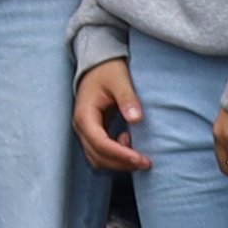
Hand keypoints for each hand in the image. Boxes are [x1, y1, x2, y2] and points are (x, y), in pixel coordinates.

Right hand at [75, 56, 149, 171]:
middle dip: (121, 163)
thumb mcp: (120, 80)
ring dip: (118, 163)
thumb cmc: (108, 70)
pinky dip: (115, 156)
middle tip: (146, 162)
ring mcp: (86, 131)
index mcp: (85, 115)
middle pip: (97, 156)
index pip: (99, 143)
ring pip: (97, 158)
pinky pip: (100, 153)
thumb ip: (127, 99)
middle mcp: (82, 127)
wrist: (98, 64)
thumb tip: (136, 119)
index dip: (120, 154)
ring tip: (139, 156)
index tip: (140, 158)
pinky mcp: (93, 132)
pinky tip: (129, 144)